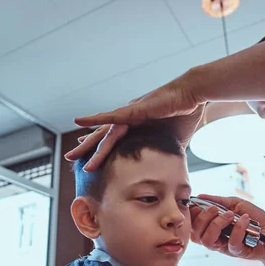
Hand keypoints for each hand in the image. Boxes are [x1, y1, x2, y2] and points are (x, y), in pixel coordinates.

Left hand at [66, 73, 204, 169]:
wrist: (193, 97)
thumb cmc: (185, 115)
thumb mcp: (172, 143)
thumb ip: (165, 153)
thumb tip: (168, 169)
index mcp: (138, 128)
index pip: (115, 141)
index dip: (101, 150)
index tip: (88, 158)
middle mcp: (130, 119)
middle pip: (104, 136)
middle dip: (88, 148)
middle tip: (71, 158)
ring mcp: (130, 113)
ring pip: (105, 132)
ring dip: (90, 143)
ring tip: (74, 153)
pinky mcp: (135, 109)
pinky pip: (111, 116)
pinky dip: (94, 119)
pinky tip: (79, 121)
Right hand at [190, 194, 264, 261]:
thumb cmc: (255, 221)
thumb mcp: (236, 204)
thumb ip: (219, 201)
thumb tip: (201, 196)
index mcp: (212, 229)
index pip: (193, 227)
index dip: (192, 216)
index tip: (197, 205)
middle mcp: (216, 239)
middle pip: (195, 235)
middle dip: (203, 218)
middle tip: (216, 209)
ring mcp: (226, 247)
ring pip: (208, 241)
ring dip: (216, 224)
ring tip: (230, 215)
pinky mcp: (238, 251)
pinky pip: (232, 242)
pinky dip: (238, 228)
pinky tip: (245, 219)